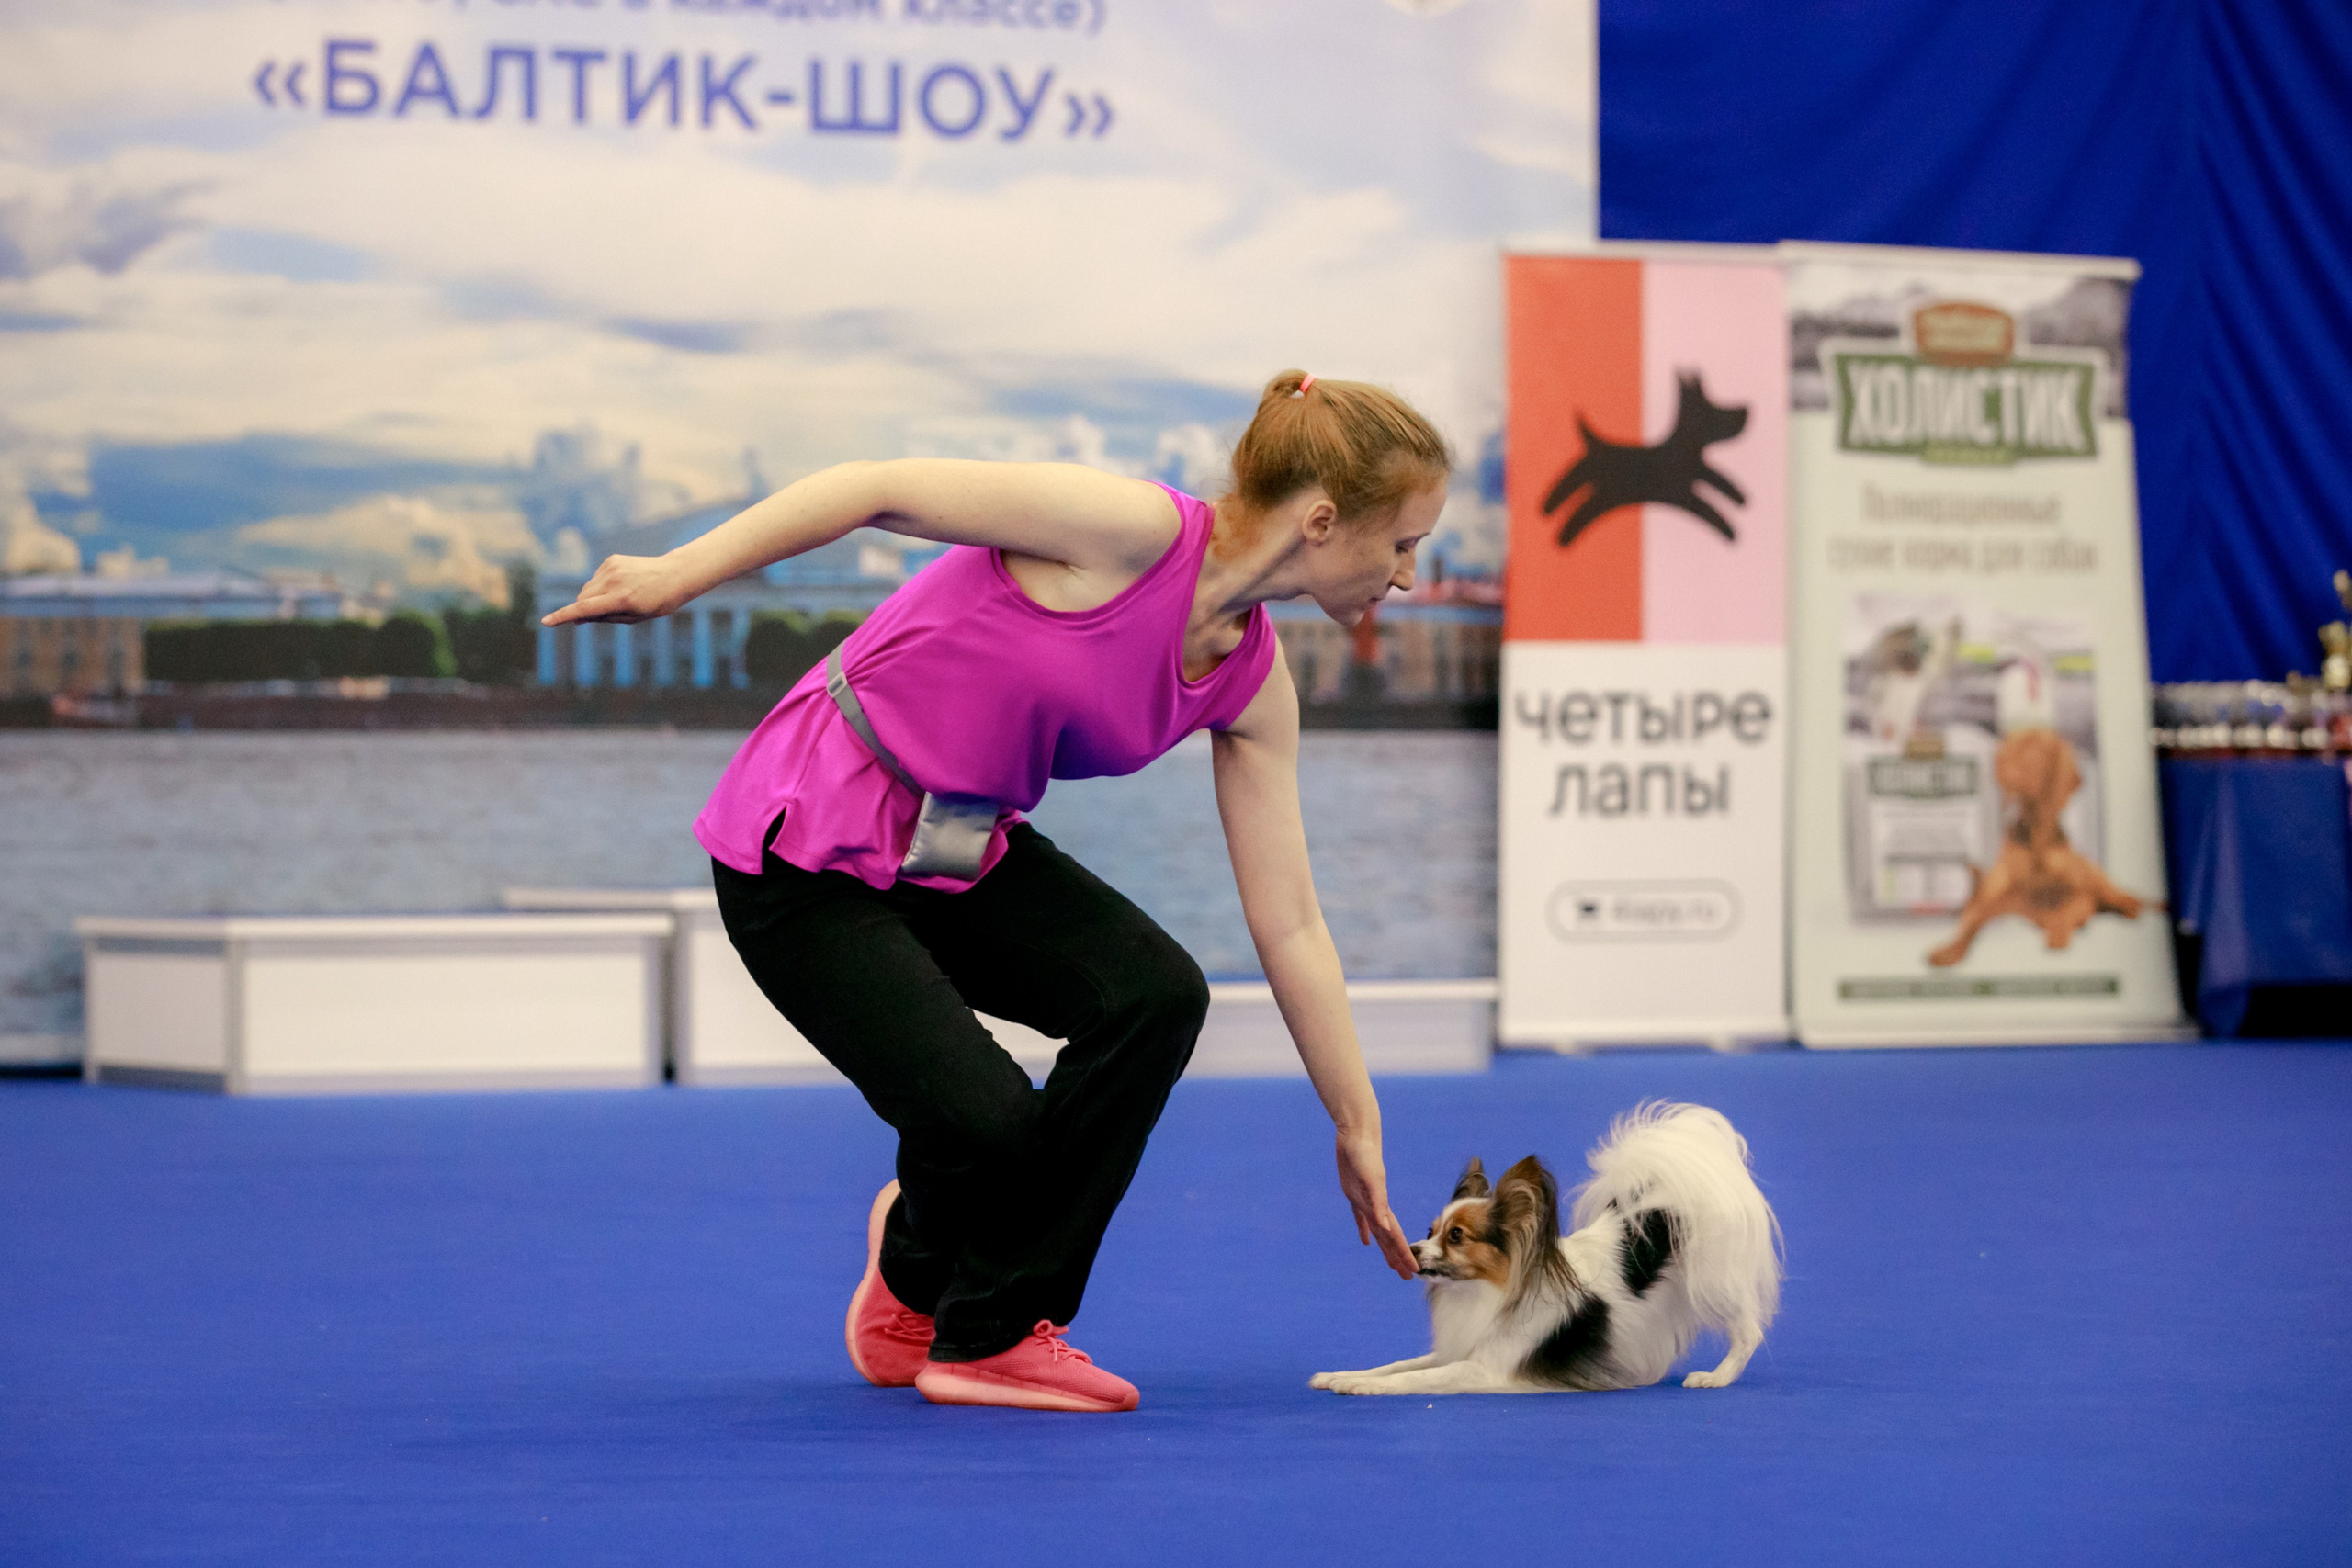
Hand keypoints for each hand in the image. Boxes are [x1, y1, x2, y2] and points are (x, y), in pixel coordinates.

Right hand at [539, 554, 687, 625]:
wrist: (674, 576)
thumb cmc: (656, 603)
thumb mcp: (633, 618)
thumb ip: (604, 618)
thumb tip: (577, 618)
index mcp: (621, 599)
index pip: (585, 609)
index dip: (564, 617)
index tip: (546, 622)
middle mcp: (614, 581)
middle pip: (582, 599)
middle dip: (585, 609)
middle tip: (604, 614)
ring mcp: (612, 568)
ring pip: (587, 589)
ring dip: (594, 597)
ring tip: (619, 598)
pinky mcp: (611, 560)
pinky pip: (596, 579)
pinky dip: (601, 586)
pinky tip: (621, 585)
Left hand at [1335, 1128, 1418, 1280]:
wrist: (1357, 1136)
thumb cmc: (1365, 1155)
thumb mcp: (1371, 1180)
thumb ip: (1378, 1203)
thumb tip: (1385, 1228)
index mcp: (1382, 1206)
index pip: (1396, 1236)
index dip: (1404, 1254)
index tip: (1413, 1272)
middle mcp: (1377, 1207)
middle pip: (1390, 1239)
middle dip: (1398, 1258)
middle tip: (1406, 1278)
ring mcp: (1366, 1201)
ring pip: (1378, 1231)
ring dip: (1384, 1248)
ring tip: (1390, 1264)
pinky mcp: (1354, 1194)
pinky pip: (1360, 1218)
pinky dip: (1364, 1230)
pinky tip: (1366, 1241)